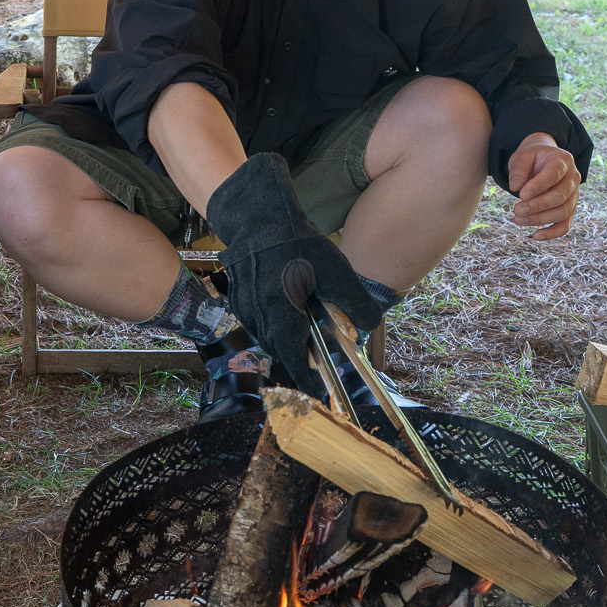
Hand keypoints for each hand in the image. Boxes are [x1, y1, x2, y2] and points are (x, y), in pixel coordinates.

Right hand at [206, 152, 380, 391]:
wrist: (258, 216)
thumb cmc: (298, 245)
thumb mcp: (337, 273)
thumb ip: (357, 303)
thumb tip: (369, 326)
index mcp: (281, 318)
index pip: (293, 360)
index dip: (307, 378)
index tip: (319, 389)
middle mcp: (258, 318)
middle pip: (279, 349)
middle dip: (297, 356)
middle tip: (316, 355)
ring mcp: (244, 307)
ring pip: (266, 335)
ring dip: (284, 337)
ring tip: (302, 327)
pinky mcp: (238, 296)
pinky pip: (256, 319)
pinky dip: (272, 321)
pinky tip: (284, 304)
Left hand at [506, 132, 579, 239]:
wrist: (543, 160)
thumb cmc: (532, 159)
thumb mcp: (522, 156)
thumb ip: (518, 169)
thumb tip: (516, 187)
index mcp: (563, 161)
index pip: (554, 175)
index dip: (538, 187)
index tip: (521, 195)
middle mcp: (573, 178)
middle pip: (560, 196)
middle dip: (537, 206)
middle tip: (516, 210)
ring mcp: (574, 195)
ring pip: (563, 212)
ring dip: (540, 219)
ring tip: (518, 219)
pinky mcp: (570, 209)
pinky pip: (565, 225)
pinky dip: (552, 233)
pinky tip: (536, 236)